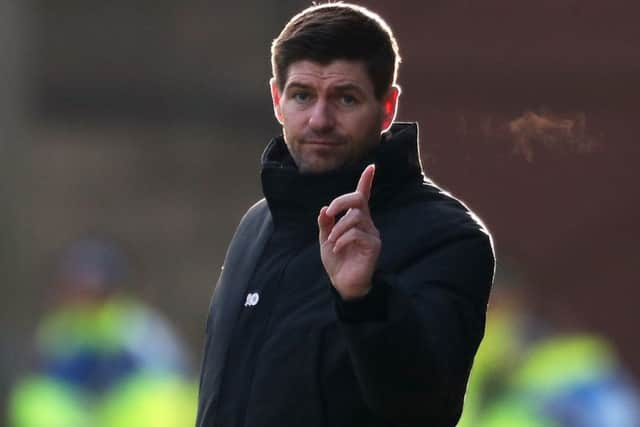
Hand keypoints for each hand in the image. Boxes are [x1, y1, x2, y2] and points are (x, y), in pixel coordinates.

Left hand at [318, 164, 380, 299]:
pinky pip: (356, 233)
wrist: (343, 283)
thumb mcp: (325, 239)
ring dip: (338, 228)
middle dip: (340, 201)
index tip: (371, 167)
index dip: (366, 181)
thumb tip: (324, 209)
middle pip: (357, 200)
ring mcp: (372, 233)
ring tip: (331, 242)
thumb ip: (325, 224)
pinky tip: (337, 248)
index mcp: (356, 219)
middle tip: (329, 213)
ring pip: (355, 217)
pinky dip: (342, 239)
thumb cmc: (337, 261)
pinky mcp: (373, 245)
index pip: (362, 196)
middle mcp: (366, 223)